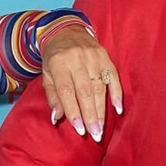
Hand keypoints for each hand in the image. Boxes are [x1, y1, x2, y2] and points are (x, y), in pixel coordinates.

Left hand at [39, 26, 123, 141]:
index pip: (67, 91)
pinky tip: (118, 109)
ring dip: (102, 110)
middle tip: (95, 135)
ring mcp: (93, 56)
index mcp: (59, 63)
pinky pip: (113, 76)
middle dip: (90, 115)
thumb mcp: (47, 75)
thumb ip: (52, 96)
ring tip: (101, 128)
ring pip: (99, 87)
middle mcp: (77, 59)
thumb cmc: (54, 59)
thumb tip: (56, 118)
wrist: (65, 30)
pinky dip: (116, 93)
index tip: (79, 130)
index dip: (73, 111)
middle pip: (85, 91)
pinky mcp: (105, 56)